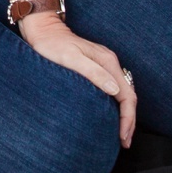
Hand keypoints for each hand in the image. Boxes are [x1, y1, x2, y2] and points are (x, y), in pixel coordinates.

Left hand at [17, 12, 136, 147]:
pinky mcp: (96, 68)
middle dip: (129, 121)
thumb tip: (114, 90)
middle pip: (128, 96)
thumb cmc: (52, 46)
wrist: (42, 31)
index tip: (123, 136)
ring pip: (122, 94)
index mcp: (108, 62)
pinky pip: (113, 91)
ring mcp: (104, 65)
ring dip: (124, 115)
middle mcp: (110, 63)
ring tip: (120, 135)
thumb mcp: (71, 58)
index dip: (128, 118)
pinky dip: (116, 107)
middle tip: (124, 142)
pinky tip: (110, 117)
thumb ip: (93, 72)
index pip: (127, 95)